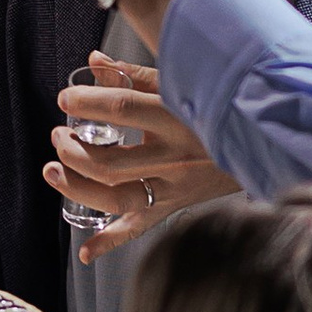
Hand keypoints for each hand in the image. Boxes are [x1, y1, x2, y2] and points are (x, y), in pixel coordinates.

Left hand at [44, 56, 236, 256]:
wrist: (258, 148)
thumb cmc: (211, 113)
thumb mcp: (178, 88)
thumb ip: (134, 75)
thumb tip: (94, 61)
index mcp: (176, 118)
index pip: (122, 108)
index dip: (87, 102)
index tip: (66, 98)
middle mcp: (174, 158)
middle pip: (109, 162)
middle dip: (72, 151)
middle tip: (59, 136)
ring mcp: (173, 188)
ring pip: (116, 198)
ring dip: (77, 188)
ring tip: (54, 172)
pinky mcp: (173, 207)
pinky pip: (138, 229)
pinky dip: (110, 242)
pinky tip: (87, 251)